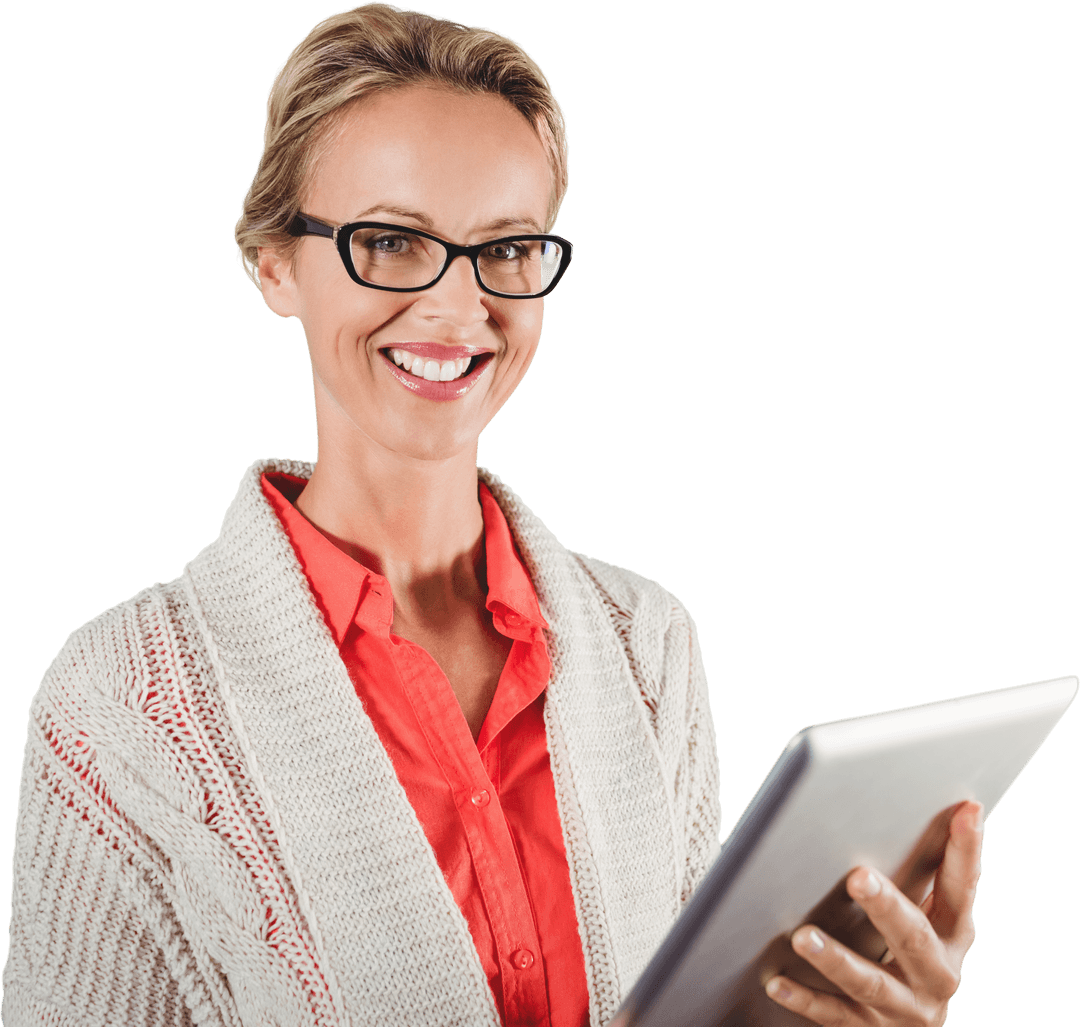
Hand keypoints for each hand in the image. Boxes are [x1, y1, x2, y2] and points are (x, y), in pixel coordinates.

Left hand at [764, 801, 983, 1025]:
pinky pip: (834, 1015)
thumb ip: (919, 876)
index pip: (962, 888)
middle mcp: (938, 975)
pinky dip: (804, 998)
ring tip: (802, 936)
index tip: (967, 809)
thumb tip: (903, 807)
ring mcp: (906, 1009)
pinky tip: (776, 981)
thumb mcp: (927, 919)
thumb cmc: (909, 953)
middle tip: (858, 876)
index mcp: (953, 935)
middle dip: (887, 907)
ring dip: (836, 959)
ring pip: (870, 982)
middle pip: (914, 938)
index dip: (966, 851)